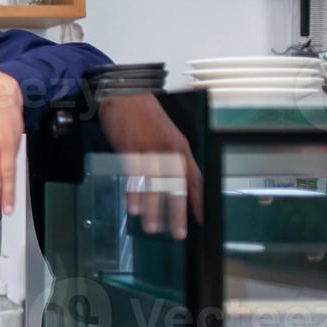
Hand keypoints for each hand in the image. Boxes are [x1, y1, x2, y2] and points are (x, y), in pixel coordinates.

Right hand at [98, 93, 200, 238]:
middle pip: (177, 186)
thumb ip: (170, 155)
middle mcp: (168, 149)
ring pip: (156, 185)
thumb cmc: (142, 114)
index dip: (199, 200)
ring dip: (154, 209)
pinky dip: (135, 194)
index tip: (202, 219)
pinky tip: (135, 208)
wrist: (123, 93)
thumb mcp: (164, 133)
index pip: (195, 178)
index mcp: (180, 147)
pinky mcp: (130, 149)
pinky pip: (135, 176)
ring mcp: (149, 150)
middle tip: (178, 232)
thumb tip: (173, 180)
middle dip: (178, 212)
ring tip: (153, 228)